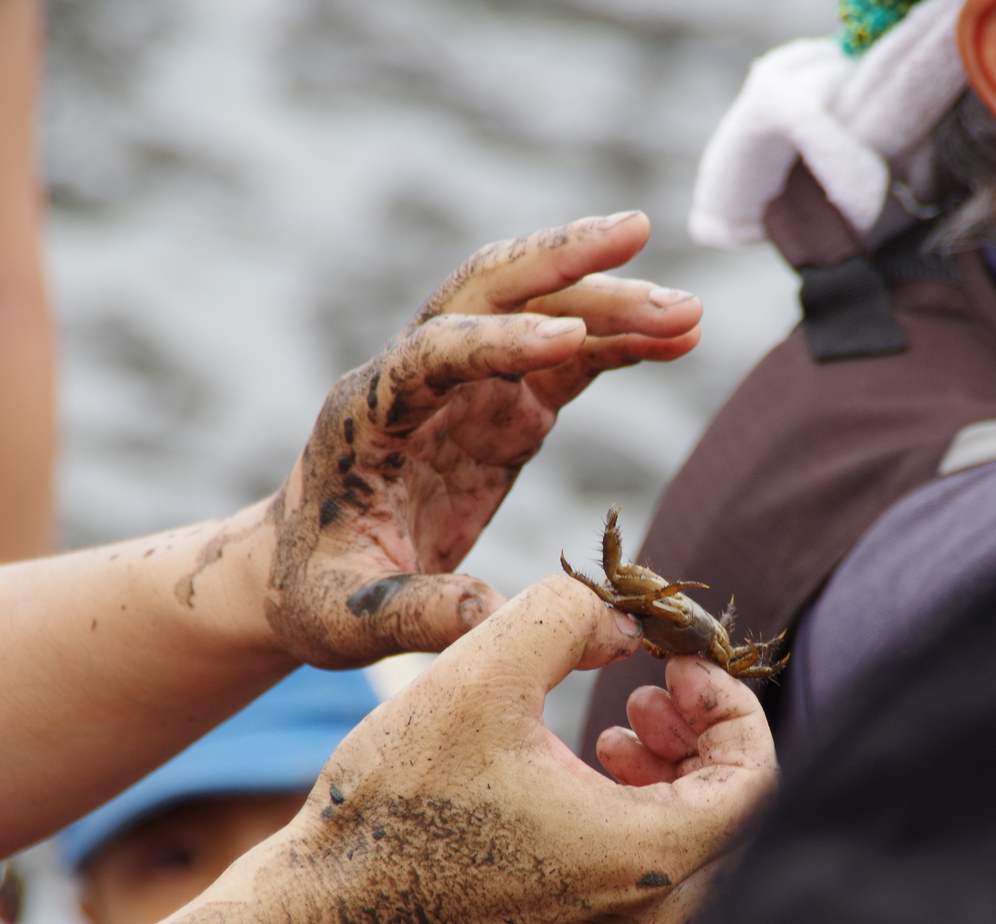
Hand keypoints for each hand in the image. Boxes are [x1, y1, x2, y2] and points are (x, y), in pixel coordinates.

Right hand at [156, 575, 775, 923]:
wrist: (319, 922)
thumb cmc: (395, 800)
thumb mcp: (481, 669)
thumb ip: (569, 613)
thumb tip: (627, 621)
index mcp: (642, 860)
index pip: (756, 777)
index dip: (730, 704)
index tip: (675, 662)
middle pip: (733, 815)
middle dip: (702, 736)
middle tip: (647, 689)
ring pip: (695, 850)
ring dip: (672, 776)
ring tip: (612, 727)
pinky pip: (650, 884)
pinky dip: (638, 818)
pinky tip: (579, 775)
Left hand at [257, 213, 702, 668]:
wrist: (305, 575)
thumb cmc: (316, 595)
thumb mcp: (349, 619)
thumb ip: (417, 614)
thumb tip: (493, 614)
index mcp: (367, 414)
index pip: (433, 352)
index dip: (499, 342)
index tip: (567, 338)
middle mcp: (415, 379)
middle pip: (487, 290)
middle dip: (560, 258)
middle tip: (638, 232)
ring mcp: (464, 386)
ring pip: (539, 314)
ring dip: (611, 304)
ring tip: (690, 314)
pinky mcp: (502, 408)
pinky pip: (567, 360)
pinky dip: (620, 345)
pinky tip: (679, 340)